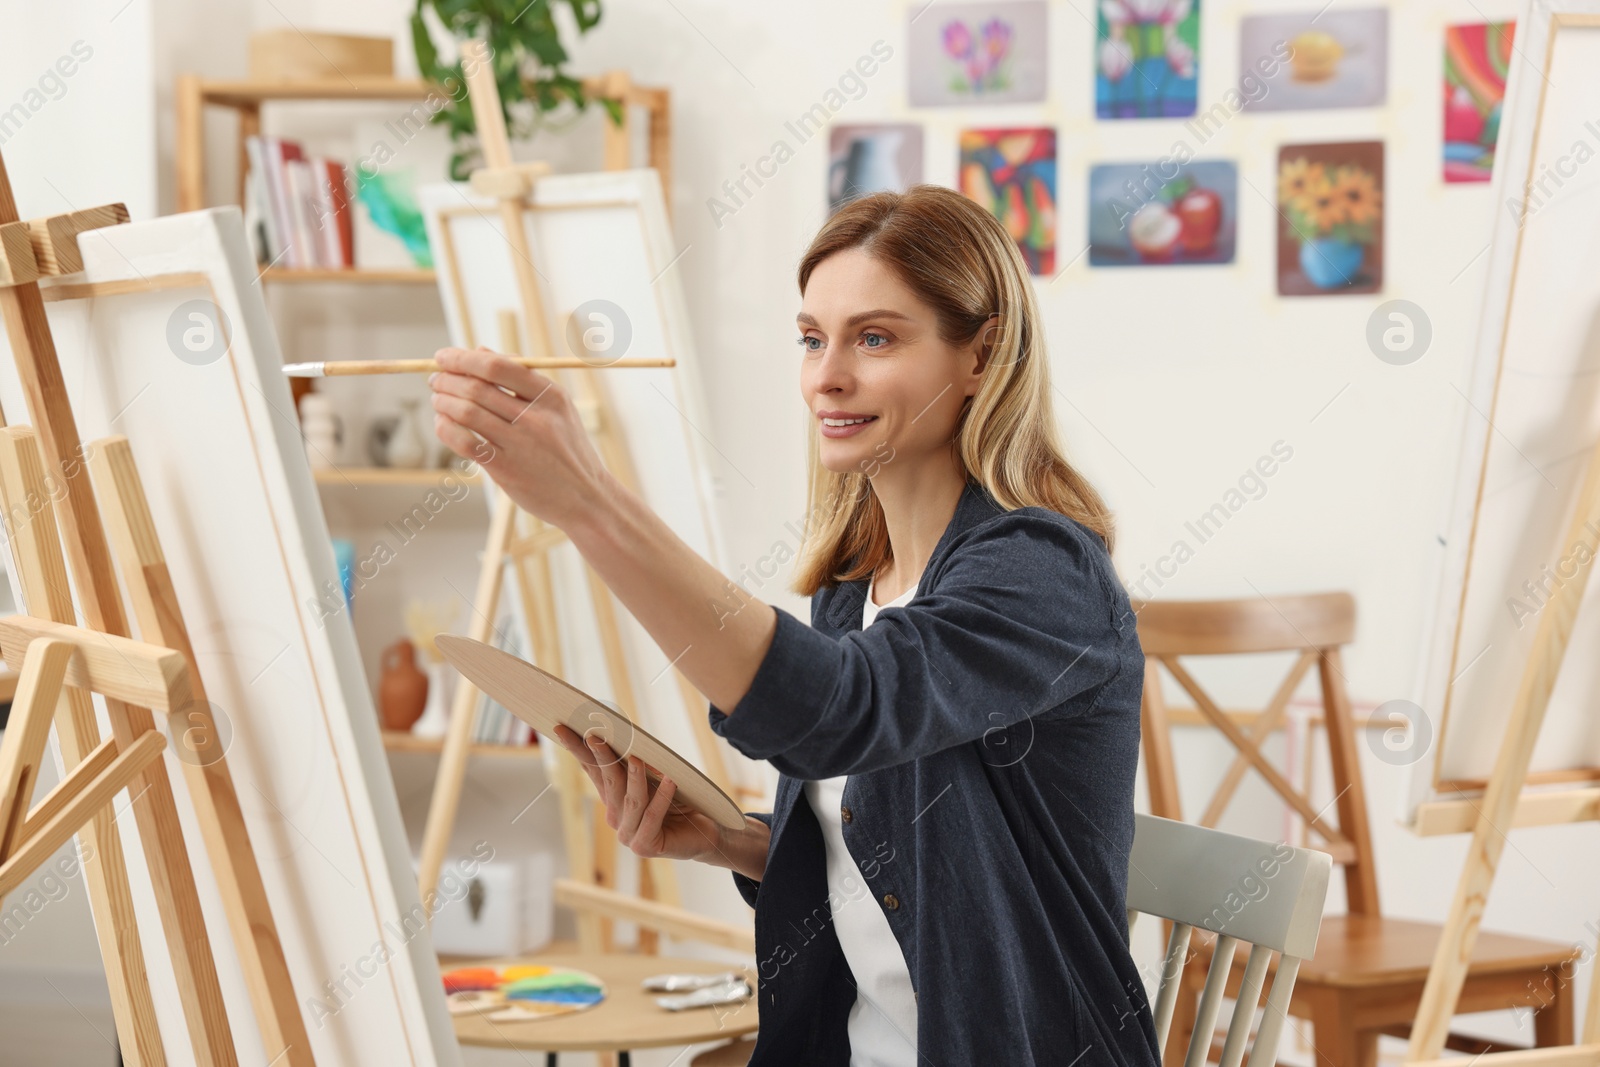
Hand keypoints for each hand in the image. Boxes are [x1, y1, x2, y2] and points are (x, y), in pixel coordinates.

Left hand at [428, 346, 609, 529]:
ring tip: (437, 400)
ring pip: (467, 413)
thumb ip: (521, 379)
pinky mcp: (506, 470)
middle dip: (447, 379)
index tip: (443, 356)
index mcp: (551, 396)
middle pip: (477, 388)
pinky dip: (445, 429)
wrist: (586, 498)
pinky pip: (465, 443)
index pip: (498, 367)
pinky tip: (442, 424)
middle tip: (435, 379)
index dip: (463, 358)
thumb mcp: (558, 409)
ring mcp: (520, 445)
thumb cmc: (567, 449)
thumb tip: (479, 350)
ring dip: (443, 402)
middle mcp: (536, 418)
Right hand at [551, 724, 729, 864]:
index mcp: (614, 799)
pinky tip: (670, 782)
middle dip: (601, 757)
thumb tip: (629, 743)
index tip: (561, 729)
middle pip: (608, 782)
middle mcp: (616, 817)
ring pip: (630, 800)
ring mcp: (628, 834)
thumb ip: (640, 766)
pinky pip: (652, 817)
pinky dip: (661, 798)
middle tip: (595, 735)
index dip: (577, 750)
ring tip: (638, 758)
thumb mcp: (658, 778)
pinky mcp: (645, 846)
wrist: (706, 834)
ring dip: (634, 777)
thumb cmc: (682, 802)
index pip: (593, 770)